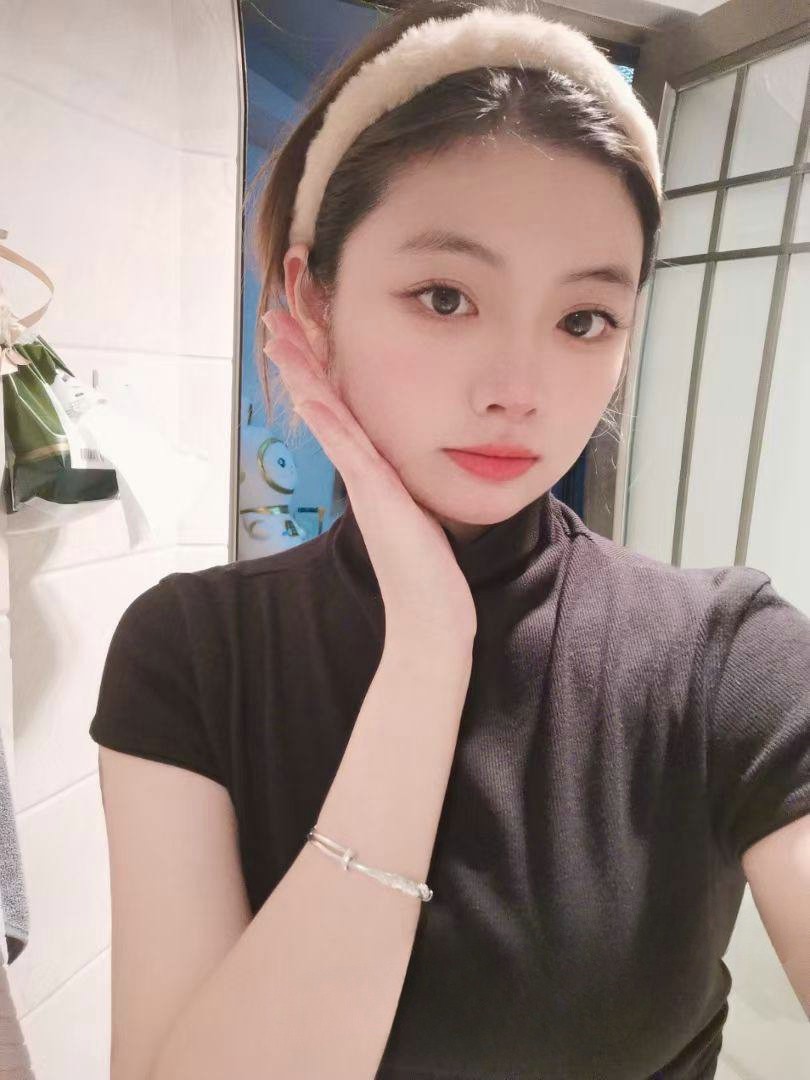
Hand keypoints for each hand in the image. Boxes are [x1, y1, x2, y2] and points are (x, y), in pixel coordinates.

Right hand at [261, 308, 476, 640]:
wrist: (429, 619)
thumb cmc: (429, 572)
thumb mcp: (421, 515)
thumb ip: (408, 488)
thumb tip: (412, 472)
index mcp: (372, 472)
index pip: (341, 410)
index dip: (319, 371)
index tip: (301, 335)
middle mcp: (360, 472)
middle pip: (322, 404)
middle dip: (299, 360)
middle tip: (272, 320)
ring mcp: (364, 484)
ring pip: (327, 417)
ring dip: (302, 374)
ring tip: (277, 337)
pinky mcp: (376, 497)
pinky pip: (347, 449)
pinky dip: (326, 419)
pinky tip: (308, 392)